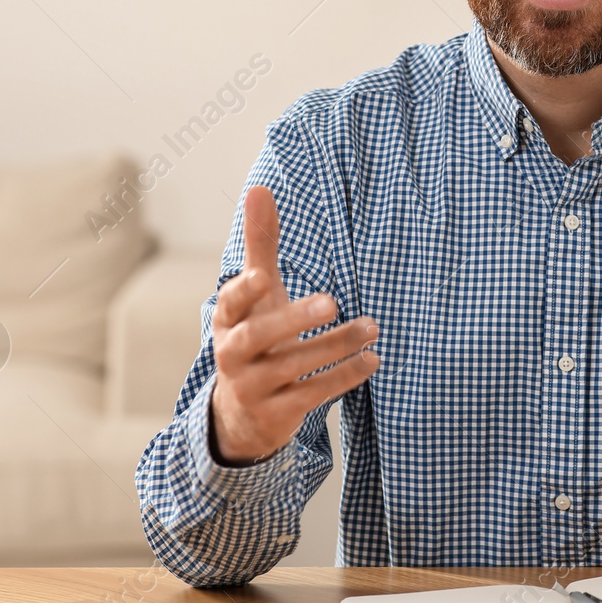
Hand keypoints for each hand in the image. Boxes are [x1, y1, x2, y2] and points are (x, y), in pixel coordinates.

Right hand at [209, 185, 379, 464]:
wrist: (243, 414)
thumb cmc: (257, 337)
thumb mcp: (258, 295)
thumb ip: (261, 245)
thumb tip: (259, 188)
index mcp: (229, 322)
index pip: (230, 302)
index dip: (245, 290)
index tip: (263, 274)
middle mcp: (233, 355)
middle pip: (258, 336)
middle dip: (294, 319)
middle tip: (333, 301)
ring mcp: (252, 388)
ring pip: (293, 366)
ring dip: (335, 345)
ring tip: (372, 327)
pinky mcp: (276, 414)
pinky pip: (311, 395)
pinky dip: (343, 377)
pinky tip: (372, 359)